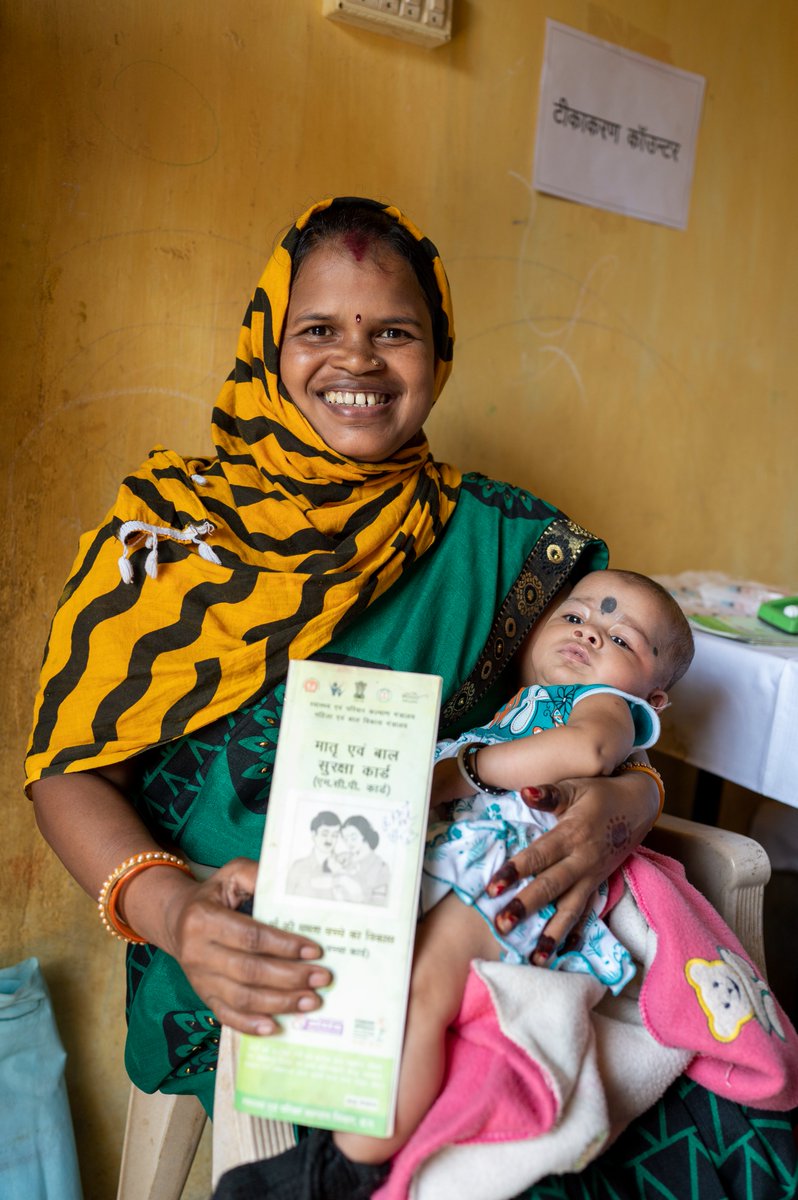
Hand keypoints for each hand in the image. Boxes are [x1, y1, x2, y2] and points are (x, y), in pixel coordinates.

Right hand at [152, 858, 332, 1035]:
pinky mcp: (203, 996)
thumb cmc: (214, 895)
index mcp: (204, 918)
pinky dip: (251, 1025)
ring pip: (242, 998)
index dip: (283, 945)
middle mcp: (197, 952)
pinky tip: (276, 1027)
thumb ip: (258, 875)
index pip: (250, 936)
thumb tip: (292, 888)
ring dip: (279, 1003)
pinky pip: (226, 1016)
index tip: (314, 950)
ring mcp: (199, 978)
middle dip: (289, 977)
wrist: (176, 920)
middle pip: (249, 971)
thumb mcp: (232, 874)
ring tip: (311, 1001)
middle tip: (321, 978)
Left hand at [483, 771, 658, 964]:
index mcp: (572, 834)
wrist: (638, 806)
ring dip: (552, 934)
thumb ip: (548, 793)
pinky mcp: (598, 885)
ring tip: (535, 959)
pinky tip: (561, 954)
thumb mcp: (574, 787)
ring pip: (571, 910)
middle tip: (502, 925)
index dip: (515, 872)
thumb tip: (524, 792)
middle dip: (526, 908)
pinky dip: (574, 935)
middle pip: (551, 888)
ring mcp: (592, 876)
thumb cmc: (600, 794)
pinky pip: (586, 914)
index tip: (492, 889)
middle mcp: (582, 860)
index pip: (539, 856)